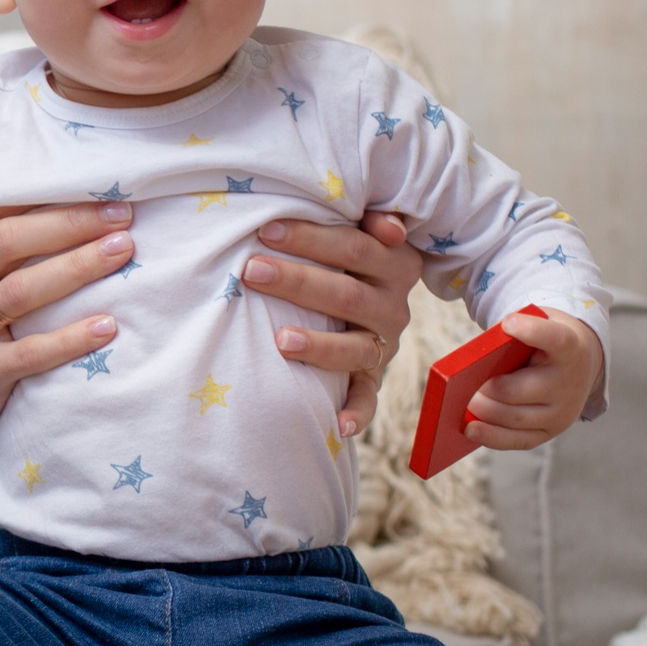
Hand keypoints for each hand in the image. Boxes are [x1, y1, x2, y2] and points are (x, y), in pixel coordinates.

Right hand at [0, 200, 133, 457]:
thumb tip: (70, 211)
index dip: (45, 194)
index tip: (95, 184)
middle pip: (10, 241)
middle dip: (70, 223)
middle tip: (122, 216)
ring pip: (23, 290)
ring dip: (77, 267)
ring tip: (122, 251)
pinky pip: (32, 352)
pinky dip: (72, 338)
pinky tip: (109, 325)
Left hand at [240, 211, 422, 436]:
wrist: (375, 295)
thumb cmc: (347, 255)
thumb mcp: (362, 231)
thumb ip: (365, 220)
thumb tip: (385, 224)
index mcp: (395, 263)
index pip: (355, 248)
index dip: (311, 239)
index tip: (265, 230)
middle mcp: (394, 305)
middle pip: (346, 295)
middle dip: (297, 283)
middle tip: (251, 272)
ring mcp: (384, 344)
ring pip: (355, 348)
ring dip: (319, 346)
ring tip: (280, 341)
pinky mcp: (372, 376)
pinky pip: (368, 398)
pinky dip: (356, 413)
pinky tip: (336, 425)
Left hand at [462, 309, 604, 449]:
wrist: (579, 362)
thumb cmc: (542, 343)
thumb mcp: (536, 327)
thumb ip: (510, 339)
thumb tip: (468, 371)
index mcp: (569, 347)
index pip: (555, 339)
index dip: (531, 331)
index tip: (508, 323)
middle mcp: (569, 382)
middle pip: (517, 390)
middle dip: (485, 389)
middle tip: (460, 387)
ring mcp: (563, 411)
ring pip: (514, 418)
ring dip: (483, 412)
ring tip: (460, 405)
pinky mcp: (551, 431)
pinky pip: (518, 440)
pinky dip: (491, 436)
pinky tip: (469, 429)